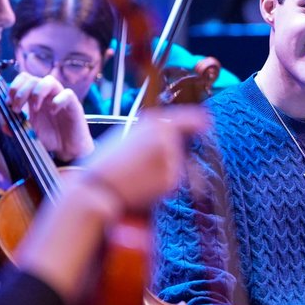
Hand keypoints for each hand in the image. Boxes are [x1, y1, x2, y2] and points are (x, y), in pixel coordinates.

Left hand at [8, 72, 94, 161]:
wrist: (68, 149)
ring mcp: (60, 97)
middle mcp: (46, 94)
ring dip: (37, 93)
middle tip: (17, 109)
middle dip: (21, 92)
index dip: (13, 88)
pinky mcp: (73, 104)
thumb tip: (4, 126)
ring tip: (35, 108)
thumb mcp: (29, 133)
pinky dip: (58, 100)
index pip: (23, 80)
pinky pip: (67, 94)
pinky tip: (53, 112)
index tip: (8, 104)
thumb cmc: (50, 137)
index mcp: (33, 97)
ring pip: (49, 80)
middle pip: (32, 79)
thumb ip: (17, 128)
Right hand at [76, 107, 207, 215]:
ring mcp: (172, 157)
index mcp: (154, 121)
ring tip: (138, 174)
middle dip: (172, 155)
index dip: (198, 120)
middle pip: (182, 146)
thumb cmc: (106, 163)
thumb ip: (152, 132)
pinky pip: (173, 182)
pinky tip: (142, 184)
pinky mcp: (172, 178)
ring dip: (165, 171)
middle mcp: (167, 136)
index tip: (206, 123)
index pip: (188, 117)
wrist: (98, 187)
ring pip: (177, 166)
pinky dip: (161, 185)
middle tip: (144, 165)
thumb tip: (173, 135)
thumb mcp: (127, 135)